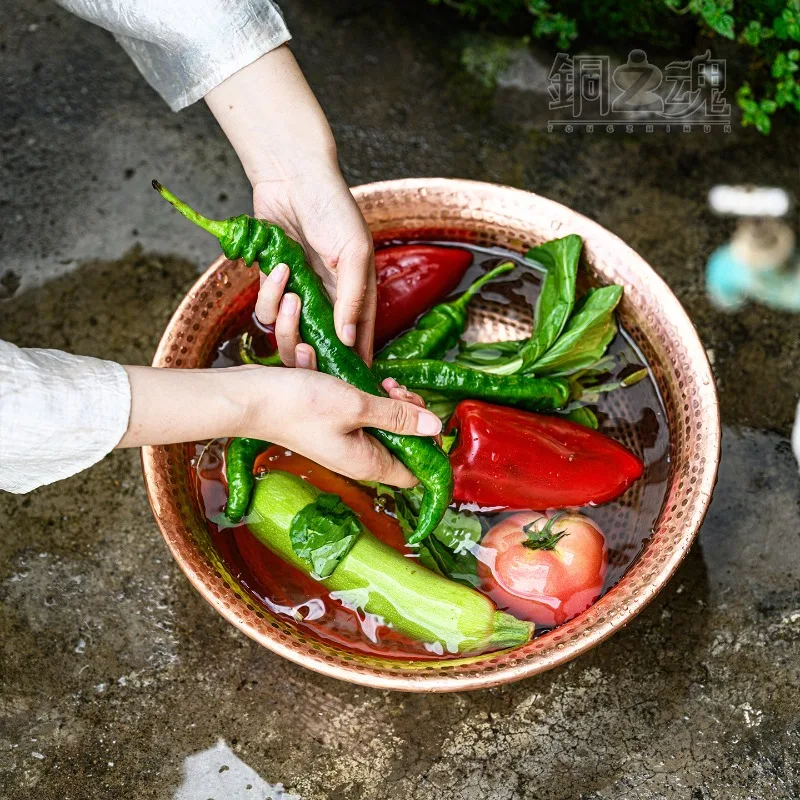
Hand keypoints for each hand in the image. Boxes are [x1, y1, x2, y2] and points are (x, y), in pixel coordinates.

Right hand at [242, 367, 440, 487]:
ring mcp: (343, 441)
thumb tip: (435, 426)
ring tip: (383, 381)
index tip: (421, 416)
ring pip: (382, 425)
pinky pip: (360, 413)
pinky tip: (358, 376)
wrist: (250, 398)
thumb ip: (396, 416)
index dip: (426, 446)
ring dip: (389, 401)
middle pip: (401, 444)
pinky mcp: (331, 424)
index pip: (414, 473)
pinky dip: (366, 395)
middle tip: (398, 391)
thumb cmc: (299, 405)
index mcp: (367, 463)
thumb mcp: (355, 405)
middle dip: (409, 416)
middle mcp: (357, 457)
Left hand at [252, 165, 375, 362]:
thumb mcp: (354, 252)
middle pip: (318, 347)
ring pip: (288, 333)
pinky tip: (277, 266)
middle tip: (303, 343)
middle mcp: (329, 302)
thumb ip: (353, 298)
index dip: (351, 366)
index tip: (342, 384)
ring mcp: (300, 295)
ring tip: (290, 287)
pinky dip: (268, 292)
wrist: (293, 176)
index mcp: (357, 297)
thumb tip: (348, 340)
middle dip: (307, 350)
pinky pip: (267, 309)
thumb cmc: (333, 208)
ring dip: (285, 316)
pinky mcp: (274, 285)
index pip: (357, 343)